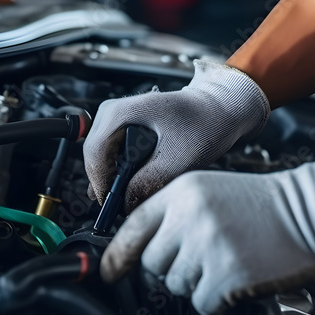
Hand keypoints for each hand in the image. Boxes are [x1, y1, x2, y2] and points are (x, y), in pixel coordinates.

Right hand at [84, 59, 269, 211]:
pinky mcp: (124, 126)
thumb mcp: (179, 158)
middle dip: (107, 183)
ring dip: (115, 178)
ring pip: (102, 156)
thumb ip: (150, 182)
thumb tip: (127, 203)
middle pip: (94, 156)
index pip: (95, 153)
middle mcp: (114, 111)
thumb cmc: (204, 122)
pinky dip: (121, 170)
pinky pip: (111, 153)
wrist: (219, 108)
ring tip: (133, 195)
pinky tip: (135, 183)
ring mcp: (117, 118)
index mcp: (122, 111)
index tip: (111, 204)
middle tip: (122, 206)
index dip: (100, 183)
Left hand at [100, 135, 314, 314]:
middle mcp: (189, 217)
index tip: (109, 271)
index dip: (116, 254)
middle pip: (152, 262)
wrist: (311, 210)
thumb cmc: (266, 203)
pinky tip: (236, 279)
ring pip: (177, 285)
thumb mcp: (211, 191)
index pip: (132, 227)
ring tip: (226, 262)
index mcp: (182, 192)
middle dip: (172, 268)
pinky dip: (217, 301)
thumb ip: (175, 214)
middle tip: (202, 260)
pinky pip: (202, 303)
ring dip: (198, 283)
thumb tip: (143, 249)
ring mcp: (208, 246)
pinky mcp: (227, 274)